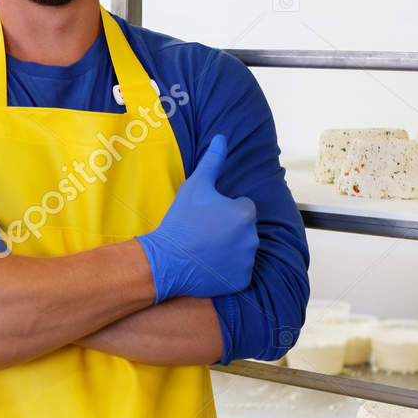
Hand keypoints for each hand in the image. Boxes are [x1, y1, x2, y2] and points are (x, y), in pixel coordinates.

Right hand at [135, 134, 257, 301]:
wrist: (165, 260)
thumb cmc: (180, 221)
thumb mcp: (195, 186)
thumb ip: (212, 161)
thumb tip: (222, 138)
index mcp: (244, 213)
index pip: (243, 207)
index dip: (224, 210)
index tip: (207, 217)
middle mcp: (252, 237)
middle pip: (245, 229)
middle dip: (230, 229)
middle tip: (204, 233)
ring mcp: (247, 261)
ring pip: (243, 249)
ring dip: (231, 248)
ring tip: (206, 249)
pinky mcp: (241, 280)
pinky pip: (240, 271)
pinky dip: (229, 268)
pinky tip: (210, 264)